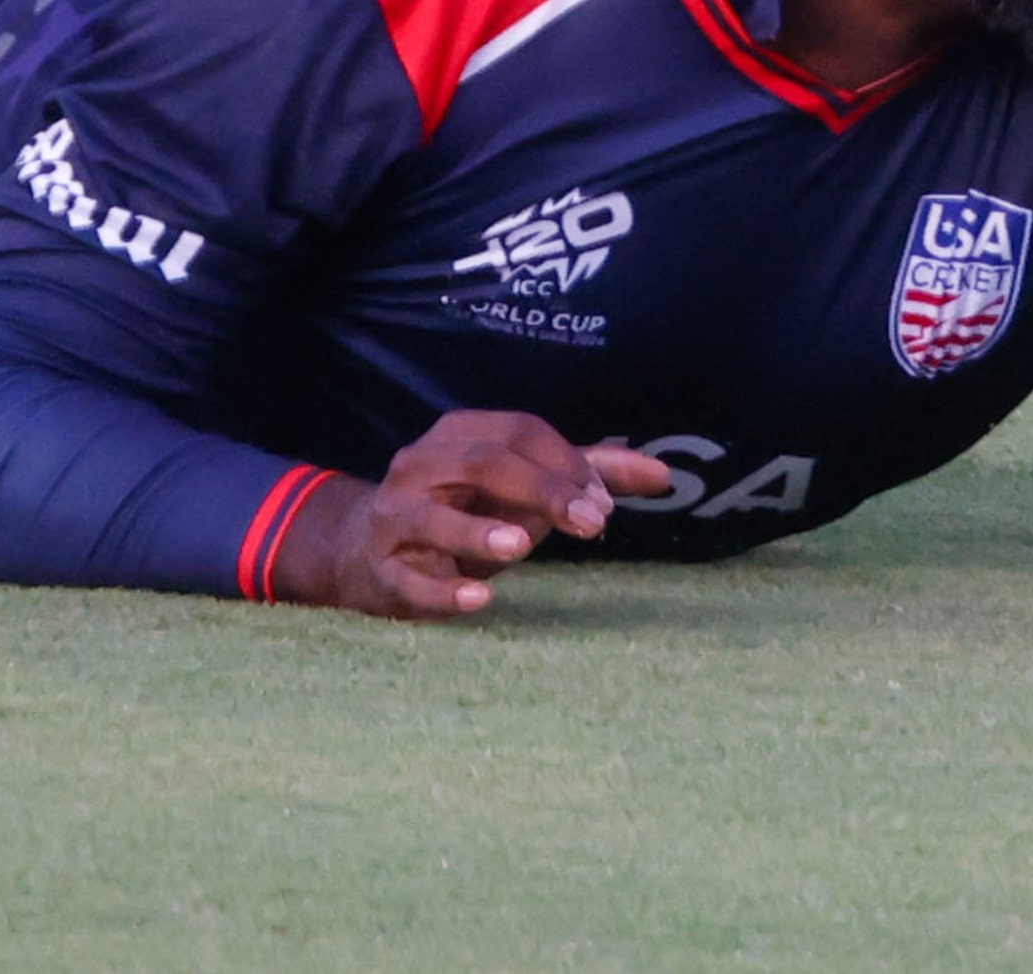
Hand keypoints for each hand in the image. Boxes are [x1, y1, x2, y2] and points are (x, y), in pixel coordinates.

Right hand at [269, 410, 674, 618]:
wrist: (366, 552)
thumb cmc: (463, 512)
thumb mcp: (523, 487)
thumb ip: (589, 475)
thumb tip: (665, 474)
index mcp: (459, 435)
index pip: (519, 433)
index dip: (566, 462)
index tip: (606, 501)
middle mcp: (419, 466)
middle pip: (481, 463)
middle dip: (541, 489)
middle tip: (592, 522)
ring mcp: (393, 517)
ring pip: (429, 515)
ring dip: (476, 531)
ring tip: (520, 545)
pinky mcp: (378, 570)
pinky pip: (408, 580)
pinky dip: (443, 591)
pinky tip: (479, 600)